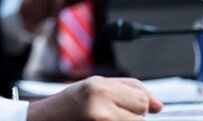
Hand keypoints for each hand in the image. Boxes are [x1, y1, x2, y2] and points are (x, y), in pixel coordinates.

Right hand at [26, 76, 162, 120]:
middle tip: (105, 113)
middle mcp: (101, 108)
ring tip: (103, 119)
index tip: (116, 105)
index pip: (141, 100)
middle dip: (129, 115)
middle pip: (140, 116)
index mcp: (100, 89)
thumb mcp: (96, 84)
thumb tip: (159, 106)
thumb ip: (130, 89)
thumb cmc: (68, 103)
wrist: (43, 120)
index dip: (132, 103)